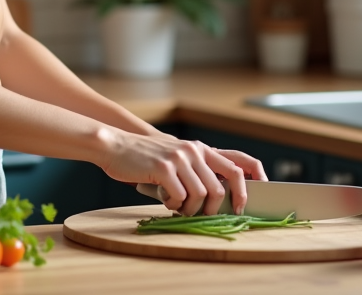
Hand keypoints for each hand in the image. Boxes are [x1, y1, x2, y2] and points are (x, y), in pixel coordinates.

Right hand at [98, 131, 266, 215]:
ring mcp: (179, 158)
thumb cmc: (146, 158)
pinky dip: (174, 205)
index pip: (237, 167)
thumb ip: (195, 171)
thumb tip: (216, 199)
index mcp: (201, 149)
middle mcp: (193, 151)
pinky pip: (179, 197)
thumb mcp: (177, 158)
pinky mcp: (164, 167)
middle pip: (219, 189)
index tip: (241, 207)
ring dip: (190, 208)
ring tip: (177, 205)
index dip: (245, 188)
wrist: (116, 146)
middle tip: (201, 214)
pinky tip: (165, 199)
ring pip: (200, 195)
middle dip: (212, 208)